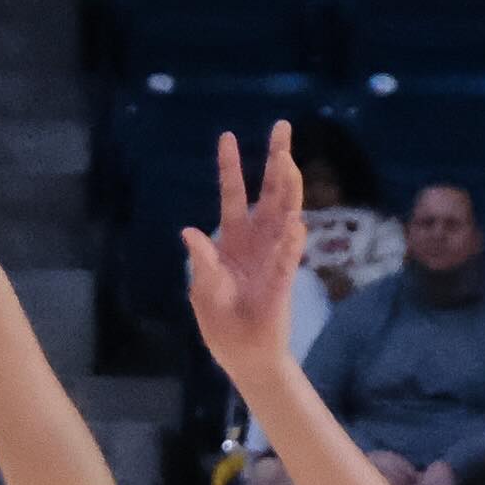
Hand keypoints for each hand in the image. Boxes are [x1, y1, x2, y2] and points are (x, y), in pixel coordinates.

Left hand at [181, 121, 314, 348]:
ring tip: (288, 162)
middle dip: (276, 161)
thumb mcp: (204, 289)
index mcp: (234, 240)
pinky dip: (290, 245)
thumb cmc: (222, 321)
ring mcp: (273, 259)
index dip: (231, 167)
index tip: (227, 136)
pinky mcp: (281, 285)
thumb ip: (203, 262)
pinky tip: (295, 225)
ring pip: (285, 216)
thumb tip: (189, 231)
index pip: (233, 196)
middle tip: (282, 128)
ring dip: (288, 190)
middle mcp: (258, 241)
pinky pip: (286, 262)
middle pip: (270, 194)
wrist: (242, 355)